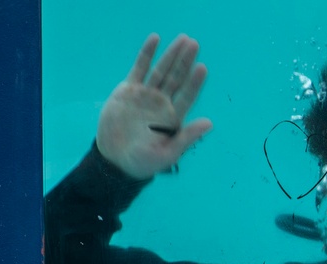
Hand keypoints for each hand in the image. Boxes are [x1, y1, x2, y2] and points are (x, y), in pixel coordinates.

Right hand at [97, 34, 212, 178]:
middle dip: (185, 61)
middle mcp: (162, 103)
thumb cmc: (144, 161)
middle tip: (195, 44)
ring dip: (171, 55)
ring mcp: (146, 95)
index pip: (188, 96)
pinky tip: (155, 39)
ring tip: (183, 39)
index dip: (195, 82)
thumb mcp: (168, 153)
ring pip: (161, 70)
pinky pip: (140, 68)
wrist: (116, 160)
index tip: (203, 68)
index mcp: (174, 118)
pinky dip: (147, 54)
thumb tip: (210, 123)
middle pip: (177, 78)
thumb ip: (187, 136)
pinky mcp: (129, 90)